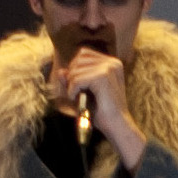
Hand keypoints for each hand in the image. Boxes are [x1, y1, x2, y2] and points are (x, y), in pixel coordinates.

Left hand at [53, 48, 144, 167]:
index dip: (75, 68)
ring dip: (72, 85)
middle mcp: (112, 62)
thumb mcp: (85, 91)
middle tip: (77, 92)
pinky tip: (78, 99)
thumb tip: (61, 71)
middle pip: (78, 59)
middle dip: (72, 76)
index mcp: (113, 63)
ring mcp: (108, 68)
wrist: (116, 125)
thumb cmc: (102, 110)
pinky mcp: (102, 77)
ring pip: (76, 69)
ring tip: (78, 97)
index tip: (78, 85)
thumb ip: (72, 79)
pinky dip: (72, 91)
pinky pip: (76, 80)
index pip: (84, 53)